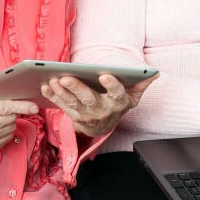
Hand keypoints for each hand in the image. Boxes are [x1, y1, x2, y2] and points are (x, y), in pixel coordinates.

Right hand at [0, 100, 38, 162]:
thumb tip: (10, 92)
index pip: (5, 107)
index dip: (22, 106)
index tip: (34, 106)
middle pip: (10, 117)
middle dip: (13, 111)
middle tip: (8, 108)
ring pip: (11, 127)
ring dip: (9, 121)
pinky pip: (7, 137)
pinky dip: (5, 131)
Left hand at [41, 73, 156, 136]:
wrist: (105, 126)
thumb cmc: (118, 104)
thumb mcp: (133, 97)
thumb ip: (141, 84)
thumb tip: (155, 73)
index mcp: (118, 103)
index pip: (116, 93)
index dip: (111, 85)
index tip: (105, 75)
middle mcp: (102, 111)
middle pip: (89, 99)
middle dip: (76, 88)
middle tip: (65, 77)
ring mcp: (87, 117)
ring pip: (72, 104)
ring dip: (61, 92)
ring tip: (52, 80)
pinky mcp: (74, 118)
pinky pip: (62, 107)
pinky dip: (53, 97)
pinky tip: (45, 86)